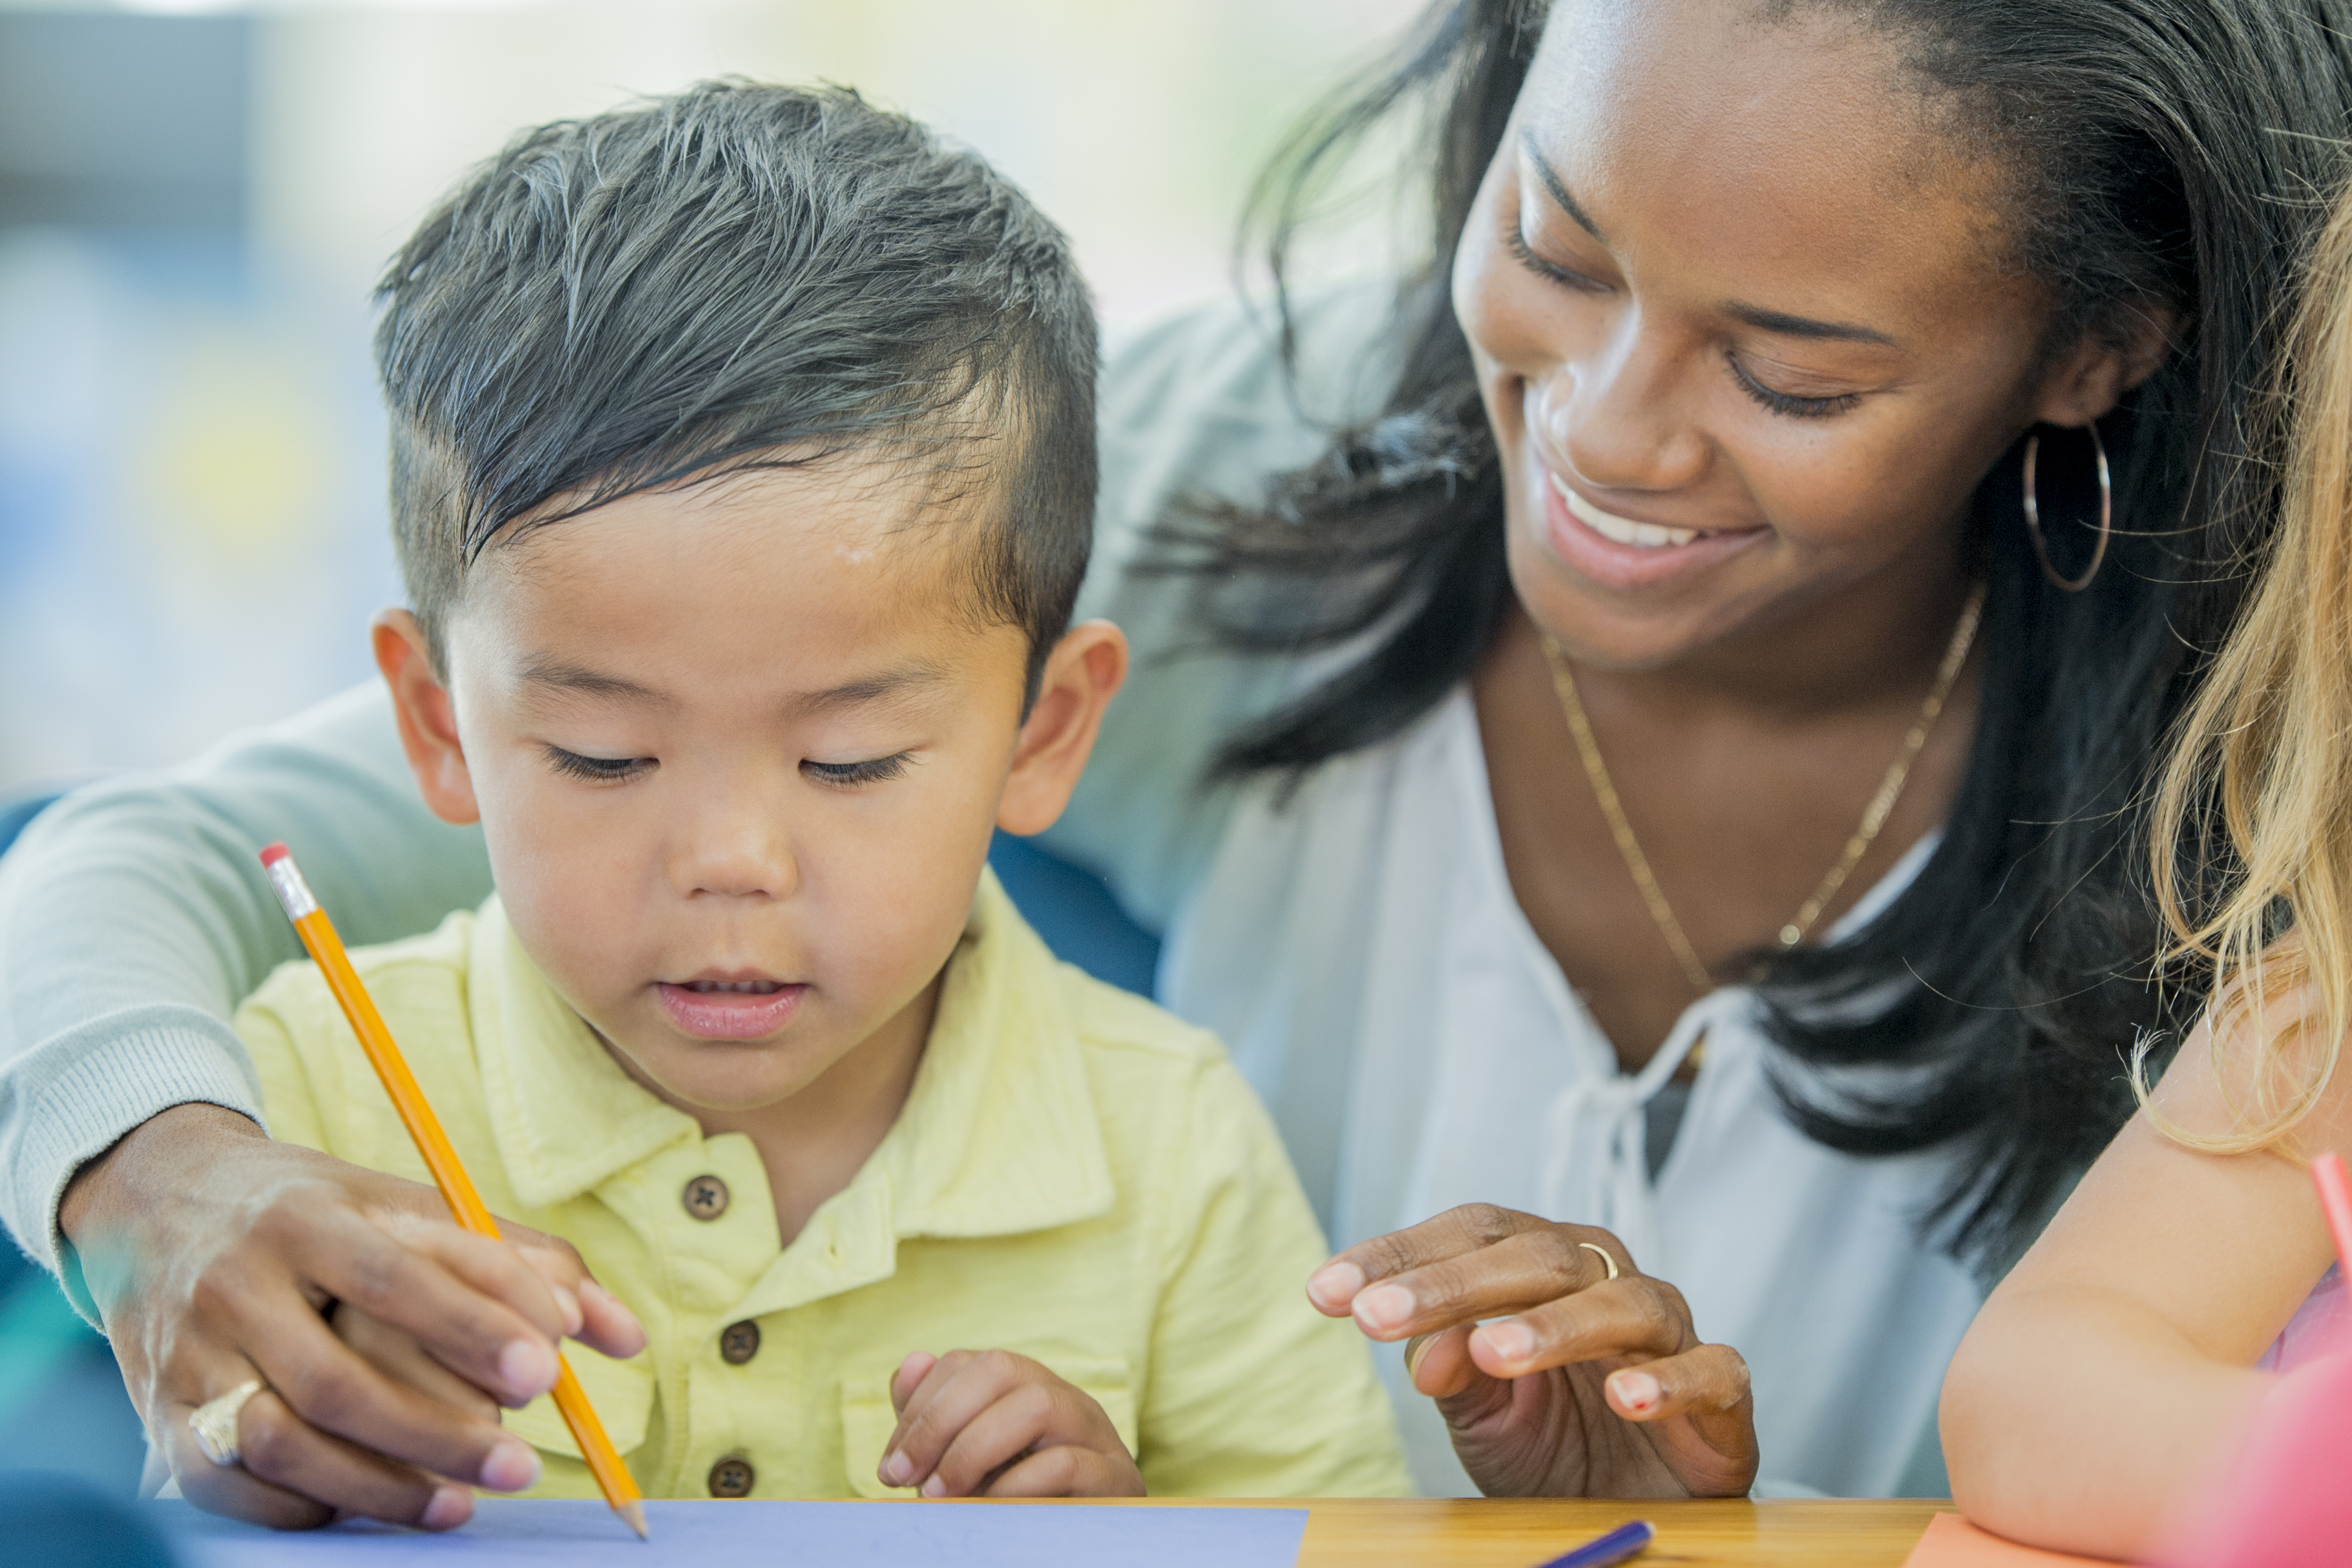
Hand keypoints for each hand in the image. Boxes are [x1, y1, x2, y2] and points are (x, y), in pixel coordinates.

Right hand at [59, 1105, 646, 1529]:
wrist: (158, 1200)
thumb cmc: (323, 1210)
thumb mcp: (411, 1207)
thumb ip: (523, 1263)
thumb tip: (628, 1337)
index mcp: (310, 1215)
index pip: (397, 1275)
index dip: (474, 1326)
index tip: (548, 1371)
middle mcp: (239, 1283)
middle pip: (338, 1381)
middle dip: (437, 1432)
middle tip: (524, 1465)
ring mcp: (192, 1353)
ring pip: (282, 1443)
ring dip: (378, 1486)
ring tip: (460, 1505)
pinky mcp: (160, 1411)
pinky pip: (230, 1485)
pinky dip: (308, 1505)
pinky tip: (374, 1507)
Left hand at [876, 1349, 1143, 1497]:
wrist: (1079, 1550)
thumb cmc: (1019, 1507)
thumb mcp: (967, 1463)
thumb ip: (935, 1418)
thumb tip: (911, 1362)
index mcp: (1029, 1390)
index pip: (970, 1363)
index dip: (920, 1406)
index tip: (891, 1466)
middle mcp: (1065, 1399)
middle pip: (1002, 1367)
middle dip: (940, 1419)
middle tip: (906, 1477)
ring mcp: (1095, 1434)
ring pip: (1037, 1404)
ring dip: (973, 1449)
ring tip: (939, 1495)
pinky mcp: (1116, 1478)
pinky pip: (1066, 1463)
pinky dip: (1015, 1487)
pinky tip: (987, 1512)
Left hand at [1306, 1204, 1755, 1497]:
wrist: (1641, 1508)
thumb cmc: (1557, 1442)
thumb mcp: (1483, 1411)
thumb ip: (1450, 1368)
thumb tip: (1415, 1346)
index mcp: (1540, 1266)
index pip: (1468, 1234)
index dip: (1395, 1256)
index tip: (1324, 1291)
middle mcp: (1603, 1278)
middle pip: (1532, 1256)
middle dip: (1448, 1285)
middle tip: (1377, 1318)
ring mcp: (1668, 1331)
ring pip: (1620, 1302)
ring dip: (1552, 1325)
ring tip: (1493, 1352)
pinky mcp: (1723, 1392)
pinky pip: (1710, 1370)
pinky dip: (1670, 1380)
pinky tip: (1626, 1396)